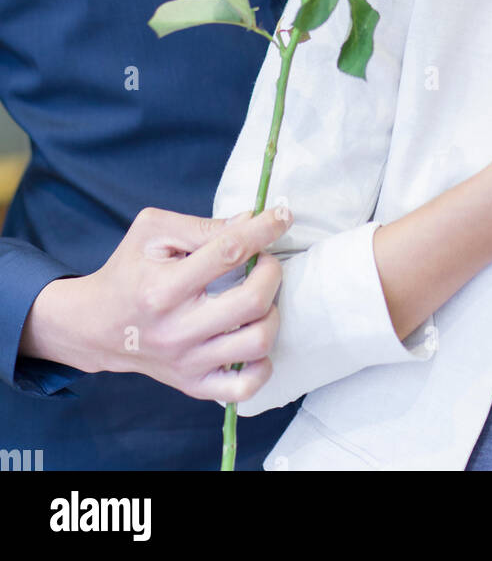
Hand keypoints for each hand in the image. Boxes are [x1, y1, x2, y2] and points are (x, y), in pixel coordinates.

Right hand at [21, 206, 289, 402]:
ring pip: (257, 342)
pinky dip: (262, 365)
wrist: (96, 325)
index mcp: (164, 287)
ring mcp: (188, 362)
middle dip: (271, 270)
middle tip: (263, 260)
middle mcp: (177, 330)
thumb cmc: (129, 270)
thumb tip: (250, 222)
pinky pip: (244, 388)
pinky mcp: (193, 385)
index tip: (282, 216)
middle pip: (252, 301)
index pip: (228, 252)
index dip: (263, 230)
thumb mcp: (152, 232)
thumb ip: (202, 226)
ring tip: (258, 298)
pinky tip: (253, 337)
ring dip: (271, 312)